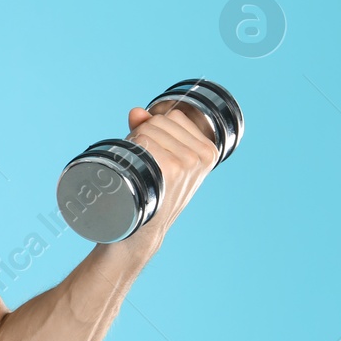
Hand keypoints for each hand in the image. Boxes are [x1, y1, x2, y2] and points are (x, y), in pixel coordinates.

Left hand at [112, 103, 219, 255]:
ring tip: (138, 167)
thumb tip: (136, 112)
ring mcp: (188, 162)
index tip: (153, 152)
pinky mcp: (171, 169)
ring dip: (134, 142)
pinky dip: (132, 147)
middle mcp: (202, 155)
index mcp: (208, 150)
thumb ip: (150, 130)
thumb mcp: (162, 160)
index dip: (155, 128)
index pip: (174, 116)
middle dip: (142, 134)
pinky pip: (144, 140)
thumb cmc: (150, 192)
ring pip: (149, 128)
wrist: (141, 229)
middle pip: (159, 120)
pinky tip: (135, 168)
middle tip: (140, 163)